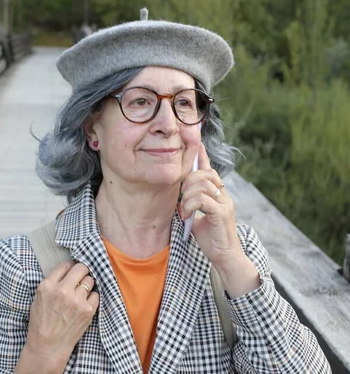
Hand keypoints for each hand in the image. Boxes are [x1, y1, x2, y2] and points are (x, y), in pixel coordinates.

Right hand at [24, 261, 98, 363]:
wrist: (48, 346)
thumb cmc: (41, 322)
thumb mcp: (38, 298)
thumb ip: (51, 283)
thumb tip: (67, 271)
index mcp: (48, 286)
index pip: (65, 265)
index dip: (70, 267)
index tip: (72, 270)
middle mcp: (62, 290)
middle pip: (81, 268)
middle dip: (82, 271)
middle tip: (80, 277)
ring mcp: (76, 301)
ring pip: (90, 280)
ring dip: (87, 284)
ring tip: (81, 292)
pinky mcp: (88, 311)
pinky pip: (96, 294)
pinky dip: (92, 297)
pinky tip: (85, 303)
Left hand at [178, 143, 242, 266]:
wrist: (225, 257)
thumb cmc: (211, 239)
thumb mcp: (196, 217)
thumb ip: (191, 204)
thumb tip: (177, 198)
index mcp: (218, 194)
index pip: (211, 170)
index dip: (203, 156)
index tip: (197, 143)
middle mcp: (224, 195)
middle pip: (205, 174)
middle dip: (188, 182)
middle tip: (181, 200)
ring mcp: (225, 203)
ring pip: (202, 185)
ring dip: (187, 197)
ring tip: (184, 211)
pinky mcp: (222, 213)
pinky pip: (203, 199)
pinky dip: (190, 205)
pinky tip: (187, 215)